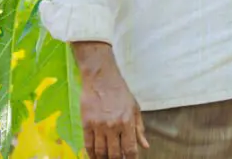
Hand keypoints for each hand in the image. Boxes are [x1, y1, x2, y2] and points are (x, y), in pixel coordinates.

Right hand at [73, 42, 149, 158]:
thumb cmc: (120, 93)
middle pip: (115, 153)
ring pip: (101, 152)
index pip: (130, 148)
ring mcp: (99, 126)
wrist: (102, 79)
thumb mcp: (135, 108)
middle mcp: (114, 126)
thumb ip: (139, 128)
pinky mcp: (86, 124)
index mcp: (128, 122)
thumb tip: (145, 145)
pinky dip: (91, 153)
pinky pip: (88, 144)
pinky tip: (94, 156)